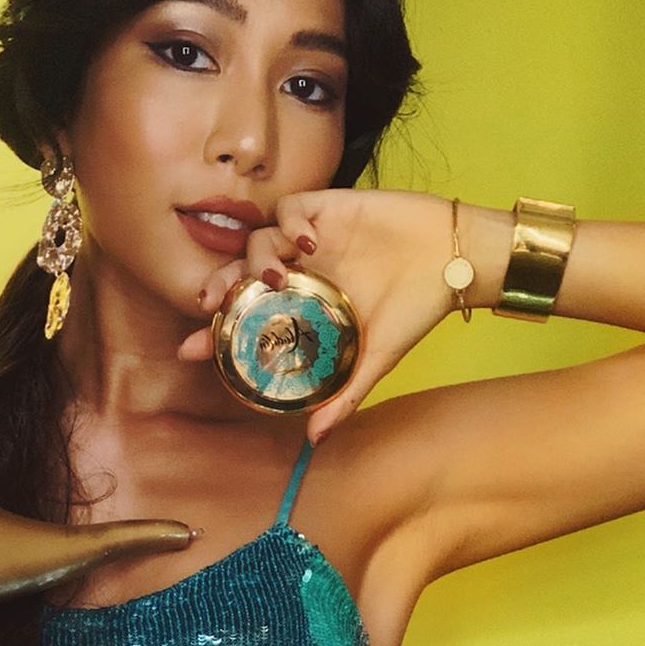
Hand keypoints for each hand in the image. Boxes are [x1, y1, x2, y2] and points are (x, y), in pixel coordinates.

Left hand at [177, 189, 459, 442]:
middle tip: (210, 306)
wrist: (456, 260)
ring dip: (257, 258)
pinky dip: (290, 222)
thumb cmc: (417, 307)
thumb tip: (314, 439)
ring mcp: (313, 237)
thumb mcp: (377, 357)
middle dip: (218, 288)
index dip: (212, 330)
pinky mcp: (330, 206)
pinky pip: (292, 207)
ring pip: (259, 239)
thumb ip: (345, 394)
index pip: (245, 316)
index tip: (187, 350)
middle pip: (240, 275)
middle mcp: (301, 270)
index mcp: (304, 304)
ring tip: (277, 278)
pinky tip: (308, 242)